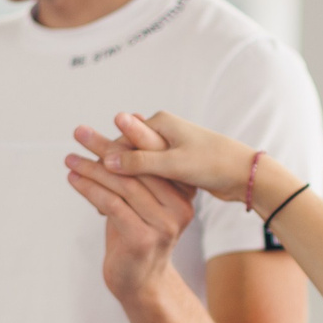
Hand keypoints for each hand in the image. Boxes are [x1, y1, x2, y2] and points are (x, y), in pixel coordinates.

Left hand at [65, 113, 200, 301]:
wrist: (139, 283)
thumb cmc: (135, 235)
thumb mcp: (140, 200)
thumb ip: (137, 170)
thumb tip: (124, 125)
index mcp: (184, 195)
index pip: (156, 158)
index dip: (132, 137)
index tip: (111, 119)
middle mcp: (180, 209)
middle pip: (139, 169)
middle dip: (106, 147)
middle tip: (80, 131)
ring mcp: (165, 226)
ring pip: (123, 185)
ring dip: (91, 168)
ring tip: (69, 157)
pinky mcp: (144, 239)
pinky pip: (112, 204)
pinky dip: (89, 189)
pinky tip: (73, 179)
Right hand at [74, 111, 255, 201]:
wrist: (244, 174)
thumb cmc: (212, 163)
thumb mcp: (173, 164)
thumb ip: (140, 161)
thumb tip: (106, 158)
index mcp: (159, 123)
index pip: (120, 141)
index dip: (102, 159)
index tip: (81, 172)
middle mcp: (162, 131)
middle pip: (124, 150)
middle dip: (104, 166)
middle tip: (77, 176)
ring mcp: (168, 146)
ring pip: (134, 164)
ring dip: (117, 178)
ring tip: (97, 195)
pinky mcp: (176, 162)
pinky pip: (147, 173)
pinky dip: (135, 184)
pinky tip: (122, 199)